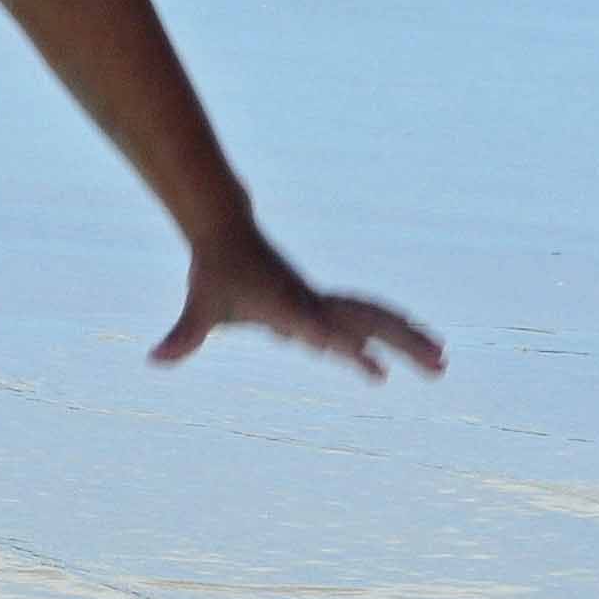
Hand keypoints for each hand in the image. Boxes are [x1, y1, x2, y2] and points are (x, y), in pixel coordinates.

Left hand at [154, 228, 443, 382]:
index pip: (323, 332)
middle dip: (406, 343)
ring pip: (377, 317)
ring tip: (443, 361)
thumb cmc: (215, 270)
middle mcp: (314, 302)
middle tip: (443, 366)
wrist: (226, 228)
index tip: (375, 370)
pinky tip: (404, 354)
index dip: (345, 349)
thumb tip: (155, 358)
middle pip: (371, 321)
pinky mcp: (321, 301)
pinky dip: (389, 332)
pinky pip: (365, 318)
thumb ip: (184, 336)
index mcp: (290, 306)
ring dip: (409, 337)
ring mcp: (322, 300)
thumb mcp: (199, 306)